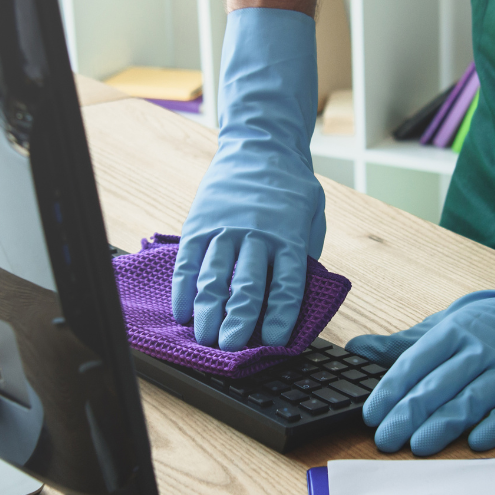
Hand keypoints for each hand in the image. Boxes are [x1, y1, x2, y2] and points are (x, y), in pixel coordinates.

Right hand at [173, 8, 325, 349]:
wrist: (260, 145)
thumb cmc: (290, 189)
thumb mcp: (311, 217)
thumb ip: (304, 255)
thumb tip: (296, 298)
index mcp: (290, 237)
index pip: (286, 285)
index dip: (279, 317)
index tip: (273, 343)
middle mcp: (257, 235)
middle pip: (246, 285)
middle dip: (238, 321)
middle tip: (231, 349)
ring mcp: (225, 229)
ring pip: (214, 277)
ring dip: (208, 311)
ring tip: (204, 338)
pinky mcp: (199, 224)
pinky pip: (189, 262)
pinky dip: (184, 289)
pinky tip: (182, 312)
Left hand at [349, 216, 494, 454]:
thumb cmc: (488, 322)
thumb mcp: (443, 324)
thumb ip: (401, 344)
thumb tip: (356, 349)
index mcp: (451, 333)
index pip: (414, 364)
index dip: (390, 391)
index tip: (371, 415)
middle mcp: (477, 350)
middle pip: (437, 386)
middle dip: (408, 415)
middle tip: (385, 440)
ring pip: (470, 400)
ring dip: (443, 425)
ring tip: (419, 446)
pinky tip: (477, 442)